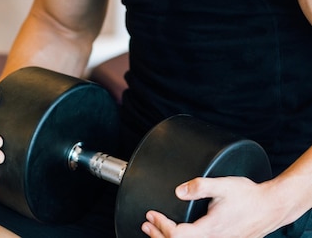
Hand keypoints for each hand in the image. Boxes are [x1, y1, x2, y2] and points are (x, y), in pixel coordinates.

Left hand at [141, 176, 279, 237]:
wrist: (270, 207)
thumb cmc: (249, 196)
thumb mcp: (223, 185)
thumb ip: (200, 186)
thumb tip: (179, 191)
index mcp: (210, 229)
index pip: (177, 235)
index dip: (161, 226)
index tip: (151, 214)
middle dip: (159, 235)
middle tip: (146, 224)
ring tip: (155, 229)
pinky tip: (177, 234)